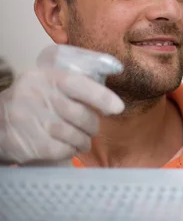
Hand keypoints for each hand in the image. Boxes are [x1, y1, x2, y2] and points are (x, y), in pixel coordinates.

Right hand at [0, 68, 123, 164]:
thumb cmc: (32, 103)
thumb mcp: (48, 83)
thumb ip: (76, 81)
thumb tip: (115, 69)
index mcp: (45, 77)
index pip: (77, 83)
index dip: (101, 96)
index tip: (118, 108)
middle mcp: (35, 95)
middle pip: (79, 114)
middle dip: (92, 125)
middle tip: (92, 129)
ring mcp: (28, 119)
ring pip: (72, 134)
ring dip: (83, 141)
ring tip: (82, 142)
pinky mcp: (26, 142)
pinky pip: (60, 150)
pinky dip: (70, 151)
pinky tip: (69, 149)